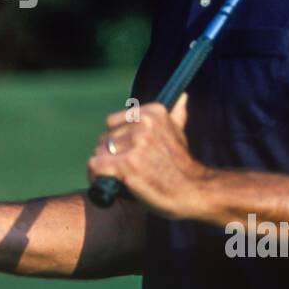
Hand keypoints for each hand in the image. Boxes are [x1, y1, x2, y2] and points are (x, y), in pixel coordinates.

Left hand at [86, 93, 212, 219]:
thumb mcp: (179, 133)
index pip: (113, 121)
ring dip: (104, 166)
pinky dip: (96, 176)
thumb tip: (182, 97)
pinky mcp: (126, 165)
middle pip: (105, 137)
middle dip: (110, 154)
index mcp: (153, 113)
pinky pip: (95, 165)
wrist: (194, 191)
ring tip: (117, 177)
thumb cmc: (182, 165)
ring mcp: (135, 144)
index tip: (126, 152)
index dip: (117, 139)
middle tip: (123, 169)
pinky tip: (105, 182)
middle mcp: (144, 124)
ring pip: (99, 151)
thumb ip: (175, 114)